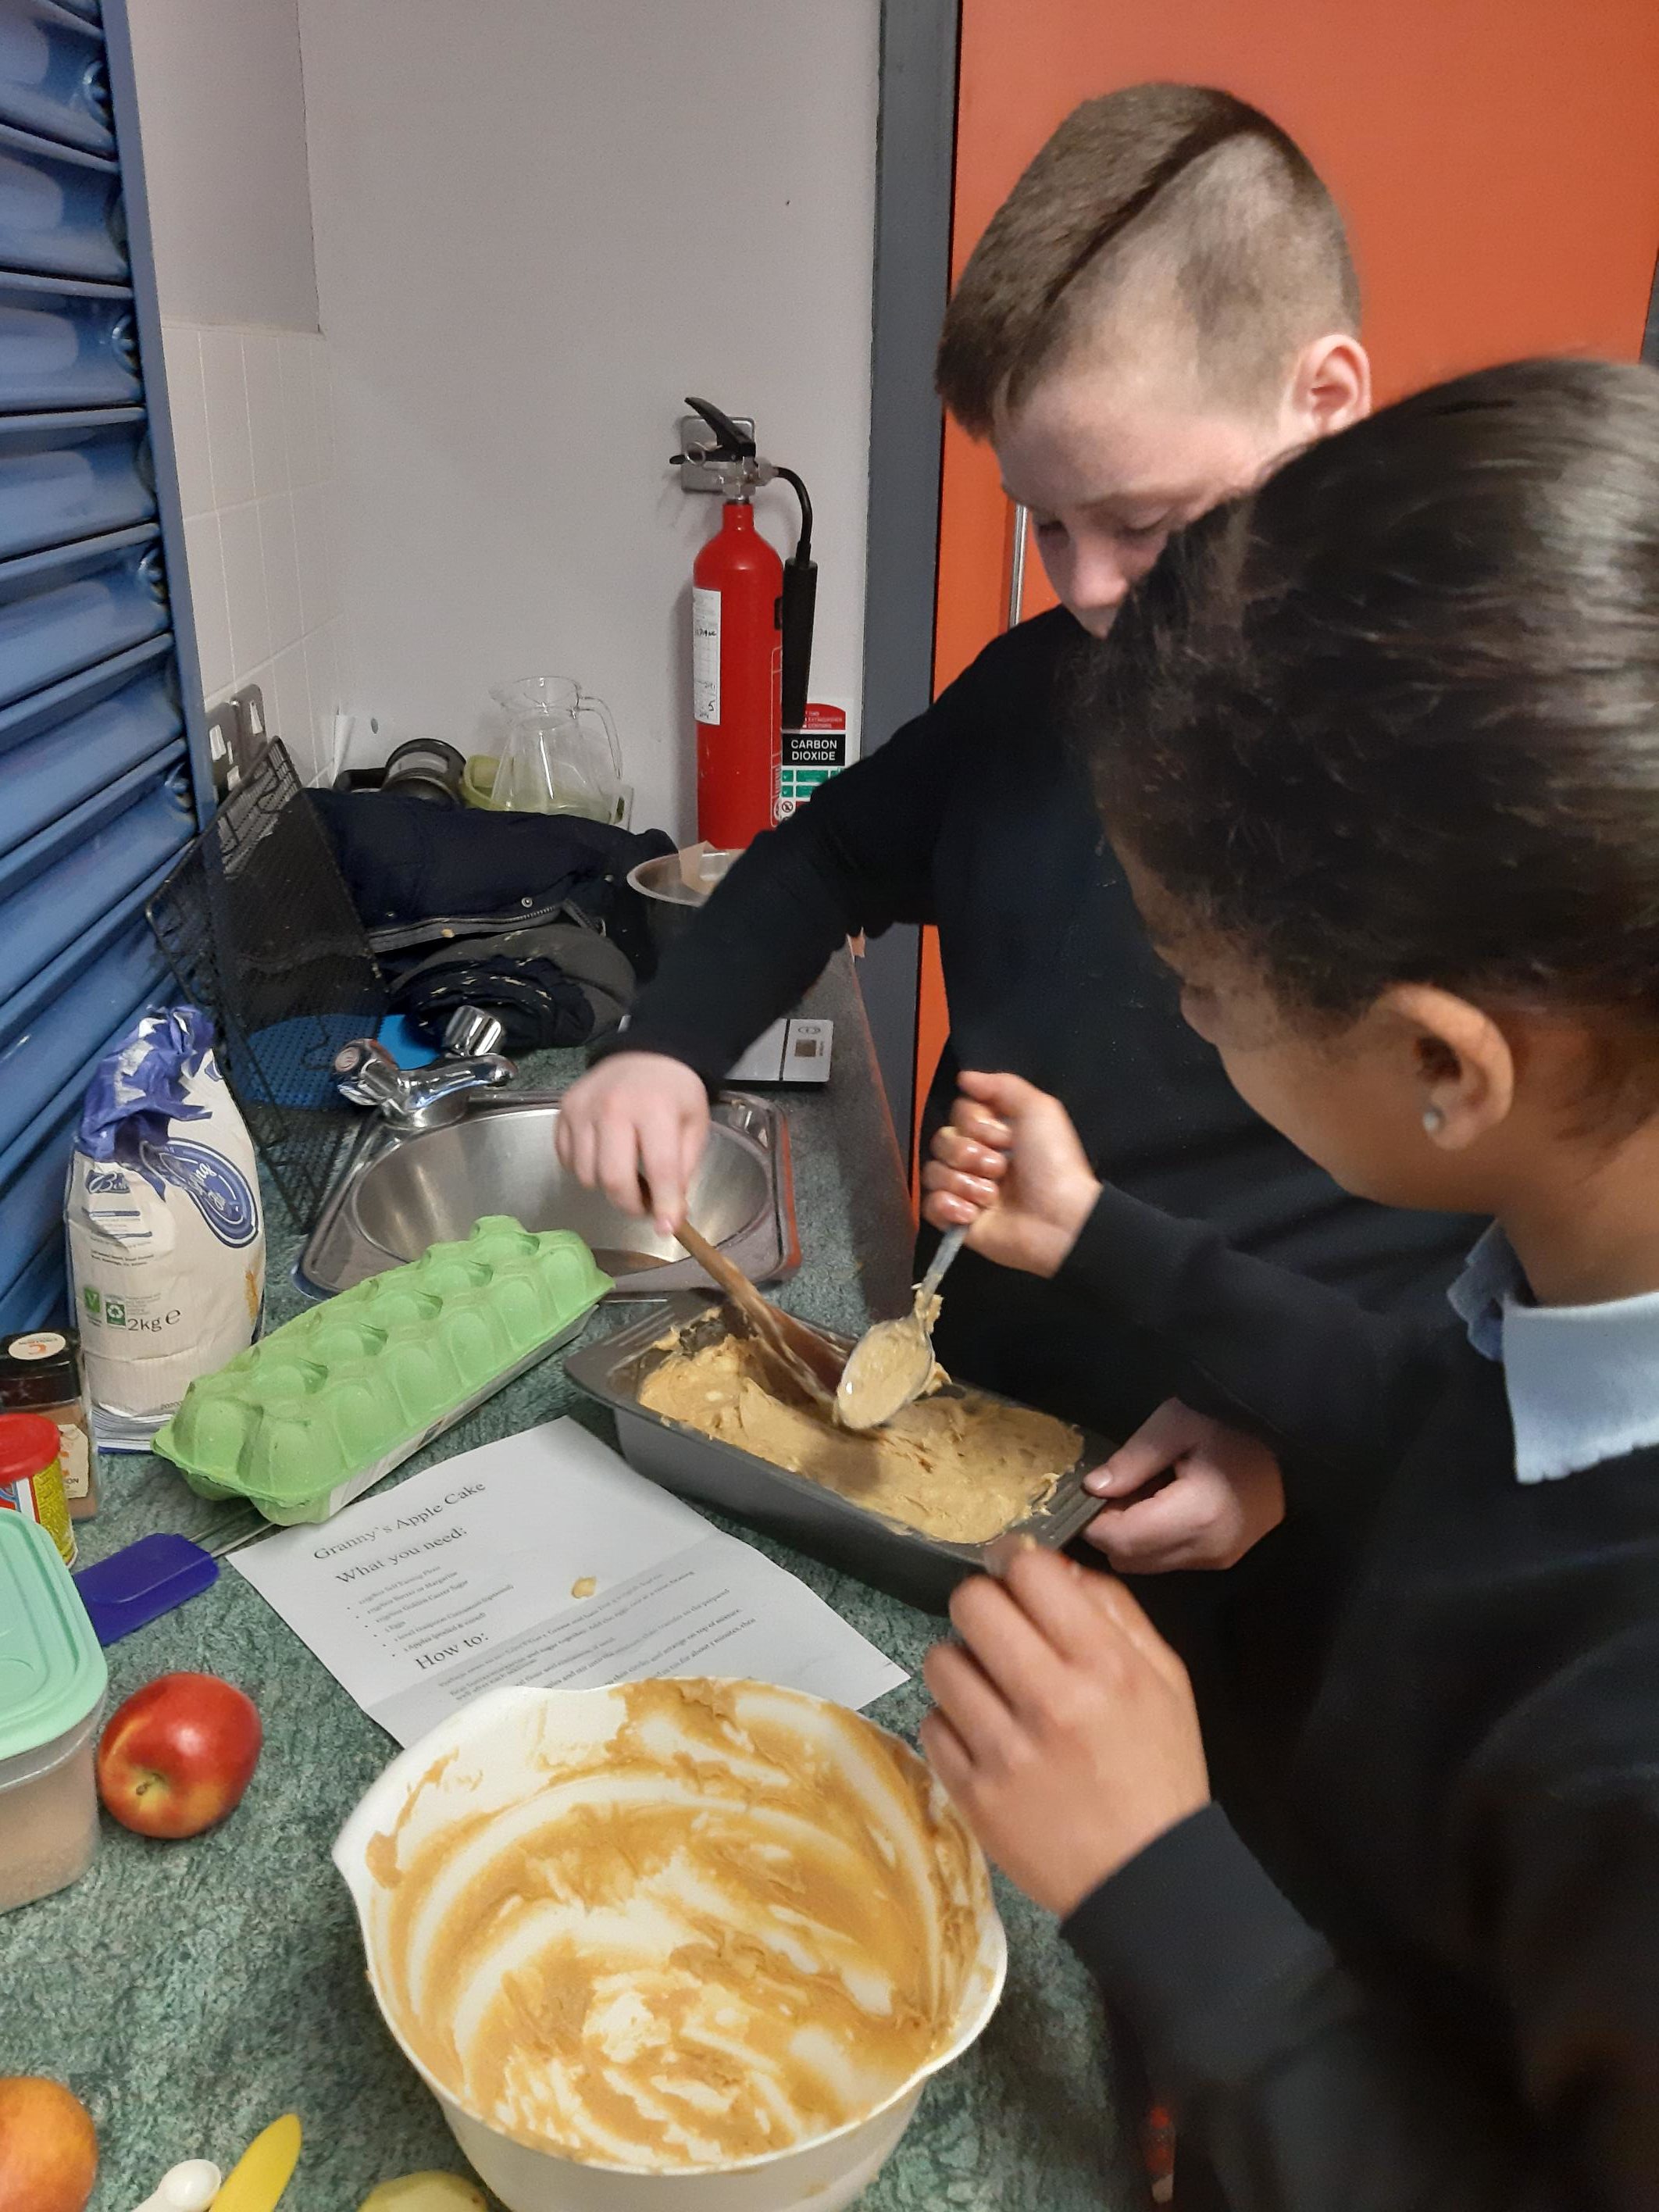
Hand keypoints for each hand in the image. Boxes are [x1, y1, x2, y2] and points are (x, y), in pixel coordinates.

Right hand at [554, 1053, 708, 1230]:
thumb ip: (682, 1169)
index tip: (667, 1228)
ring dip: (607, 1187)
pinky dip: (585, 1169)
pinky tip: (604, 1157)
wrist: (646, 1054)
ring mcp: (583, 1109)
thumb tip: (670, 1215)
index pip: (659, 1169)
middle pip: (613, 1179)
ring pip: (586, 1175)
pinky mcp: (564, 1111)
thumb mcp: (694, 1126)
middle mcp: (613, 1108)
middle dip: (630, 1204)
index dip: (664, 1204)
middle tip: (644, 1204)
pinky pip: (567, 1159)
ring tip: (626, 1174)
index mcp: (655, 1109)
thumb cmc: (675, 1093)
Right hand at [920, 1071, 1100, 1277]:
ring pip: (933, 1172)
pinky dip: (948, 1207)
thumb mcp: (1039, 1110)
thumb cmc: (1052, 1163)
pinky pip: (930, 1204)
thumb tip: (963, 1077)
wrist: (1059, 1219)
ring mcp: (965, 1191)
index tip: (1004, 1137)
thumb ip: (1002, 1085)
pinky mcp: (956, 1221)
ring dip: (964, 1182)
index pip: (957, 1115)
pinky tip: (973, 1215)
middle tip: (1000, 1169)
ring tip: (992, 1196)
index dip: (975, 1124)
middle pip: (940, 1140)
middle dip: (968, 1153)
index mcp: (994, 1133)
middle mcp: (976, 1159)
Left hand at [920, 1548, 1208, 1917]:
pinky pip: (932, 1724)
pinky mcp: (972, 1794)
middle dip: (982, 1603)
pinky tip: (984, 1735)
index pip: (1030, 1571)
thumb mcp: (1166, 1679)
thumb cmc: (1159, 1769)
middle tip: (997, 1626)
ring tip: (988, 1685)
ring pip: (941, 1660)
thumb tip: (1056, 1567)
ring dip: (962, 1663)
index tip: (1013, 1570)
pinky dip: (953, 1723)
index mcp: (1104, 1665)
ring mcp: (1004, 1750)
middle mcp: (1049, 1699)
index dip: (1015, 1559)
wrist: (1145, 1879)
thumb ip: (1115, 1611)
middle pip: (972, 1604)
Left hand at [1082, 1399, 1285, 1572]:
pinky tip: (1161, 1503)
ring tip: (1139, 1491)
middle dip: (1109, 1529)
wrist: (1292, 1438)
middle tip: (1112, 1488)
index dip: (1092, 1520)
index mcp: (1195, 1516)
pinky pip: (1171, 1559)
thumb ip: (1132, 1459)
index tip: (1084, 1492)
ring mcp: (1218, 1559)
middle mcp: (1207, 1549)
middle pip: (1130, 1559)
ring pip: (1148, 1564)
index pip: (1120, 1540)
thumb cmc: (1233, 1423)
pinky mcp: (1224, 1558)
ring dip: (1131, 1535)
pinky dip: (1154, 1538)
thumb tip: (1092, 1488)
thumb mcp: (1176, 1423)